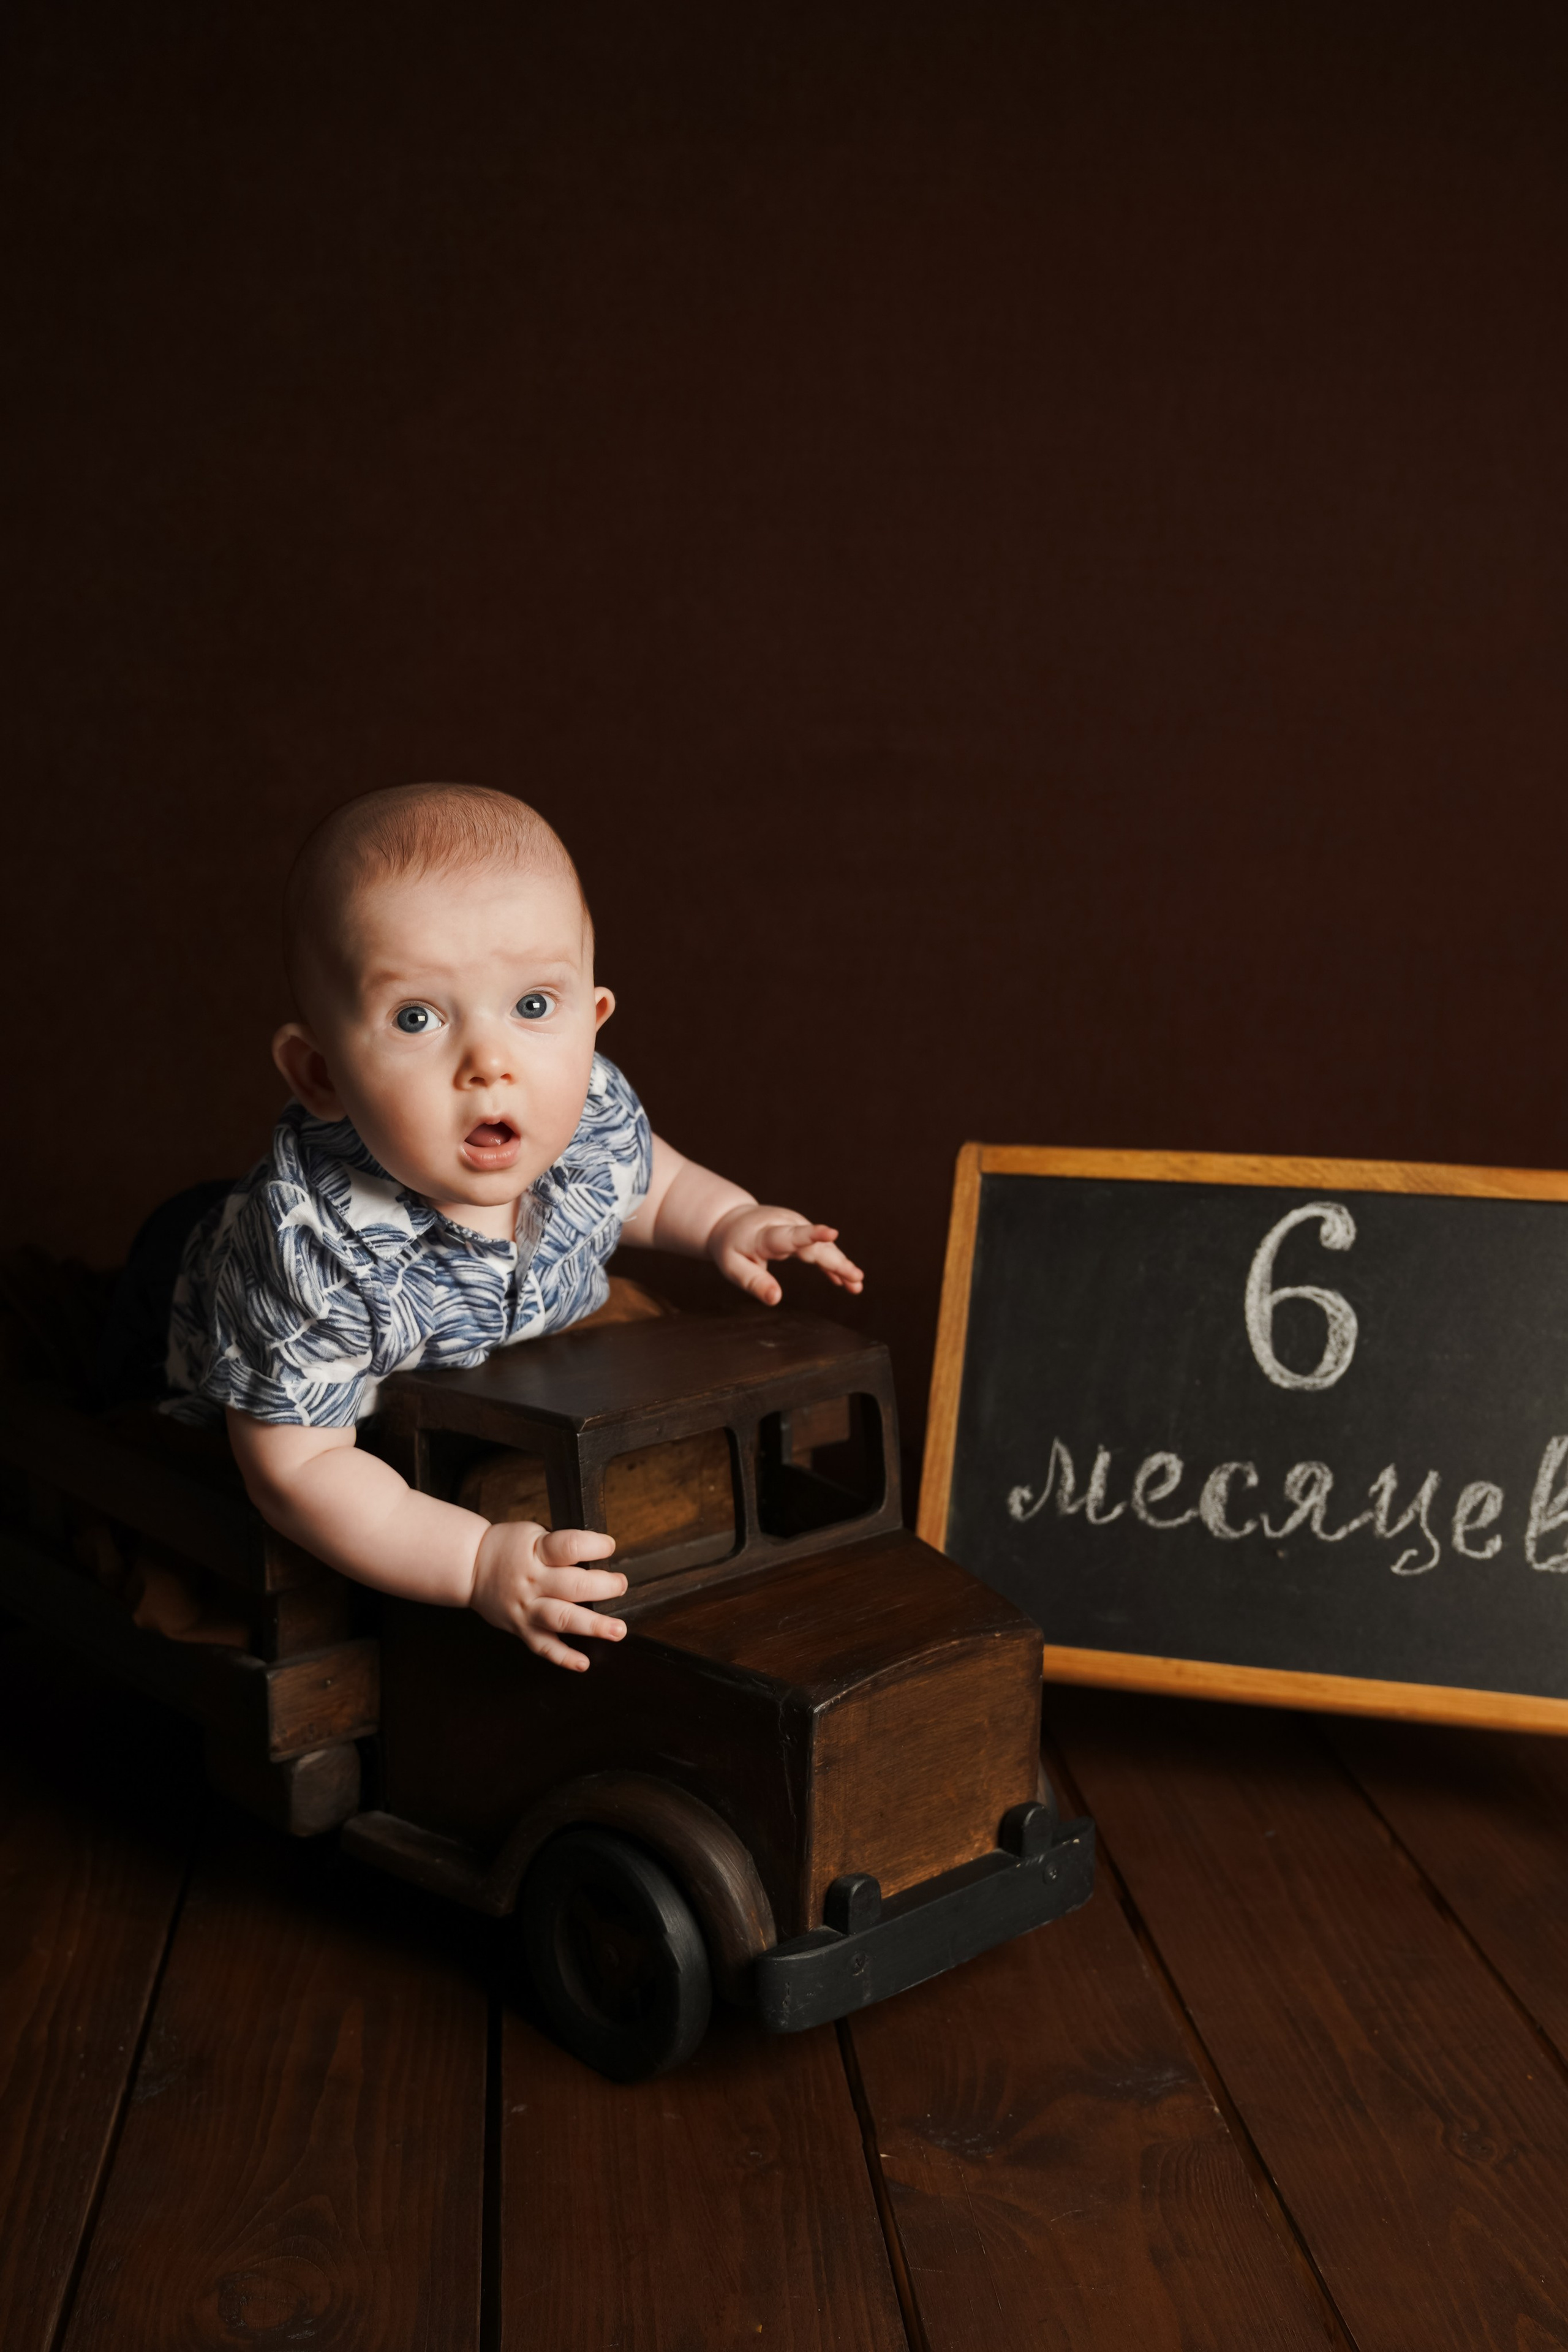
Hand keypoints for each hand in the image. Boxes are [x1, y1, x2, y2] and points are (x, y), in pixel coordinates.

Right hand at [470, 1519, 626, 1670]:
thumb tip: (601, 1556)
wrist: (470, 1567)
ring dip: (592, 1626)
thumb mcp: (533, 1534)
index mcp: (536, 1552)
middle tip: (620, 1586)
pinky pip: (544, 1647)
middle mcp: (533, 1582)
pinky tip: (583, 1663)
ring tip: (617, 1630)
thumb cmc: (507, 1548)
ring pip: (561, 1618)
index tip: (609, 1547)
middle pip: (572, 1585)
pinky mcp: (522, 1629)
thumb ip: (561, 1546)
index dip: (595, 1546)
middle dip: (604, 1587)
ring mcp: (527, 1608)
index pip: (569, 1547)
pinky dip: (563, 1658)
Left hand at [707, 1203, 865, 1305]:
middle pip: (814, 1245)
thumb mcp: (733, 1267)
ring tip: (856, 1285)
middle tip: (857, 1278)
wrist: (731, 1221)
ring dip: (841, 1265)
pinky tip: (845, 1282)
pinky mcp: (802, 1231)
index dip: (812, 1234)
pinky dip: (833, 1264)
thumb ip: (754, 1282)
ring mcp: (796, 1226)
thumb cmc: (731, 1247)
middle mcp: (785, 1225)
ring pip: (822, 1247)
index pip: (790, 1235)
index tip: (832, 1232)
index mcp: (766, 1234)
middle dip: (837, 1261)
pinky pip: (821, 1249)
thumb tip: (775, 1300)